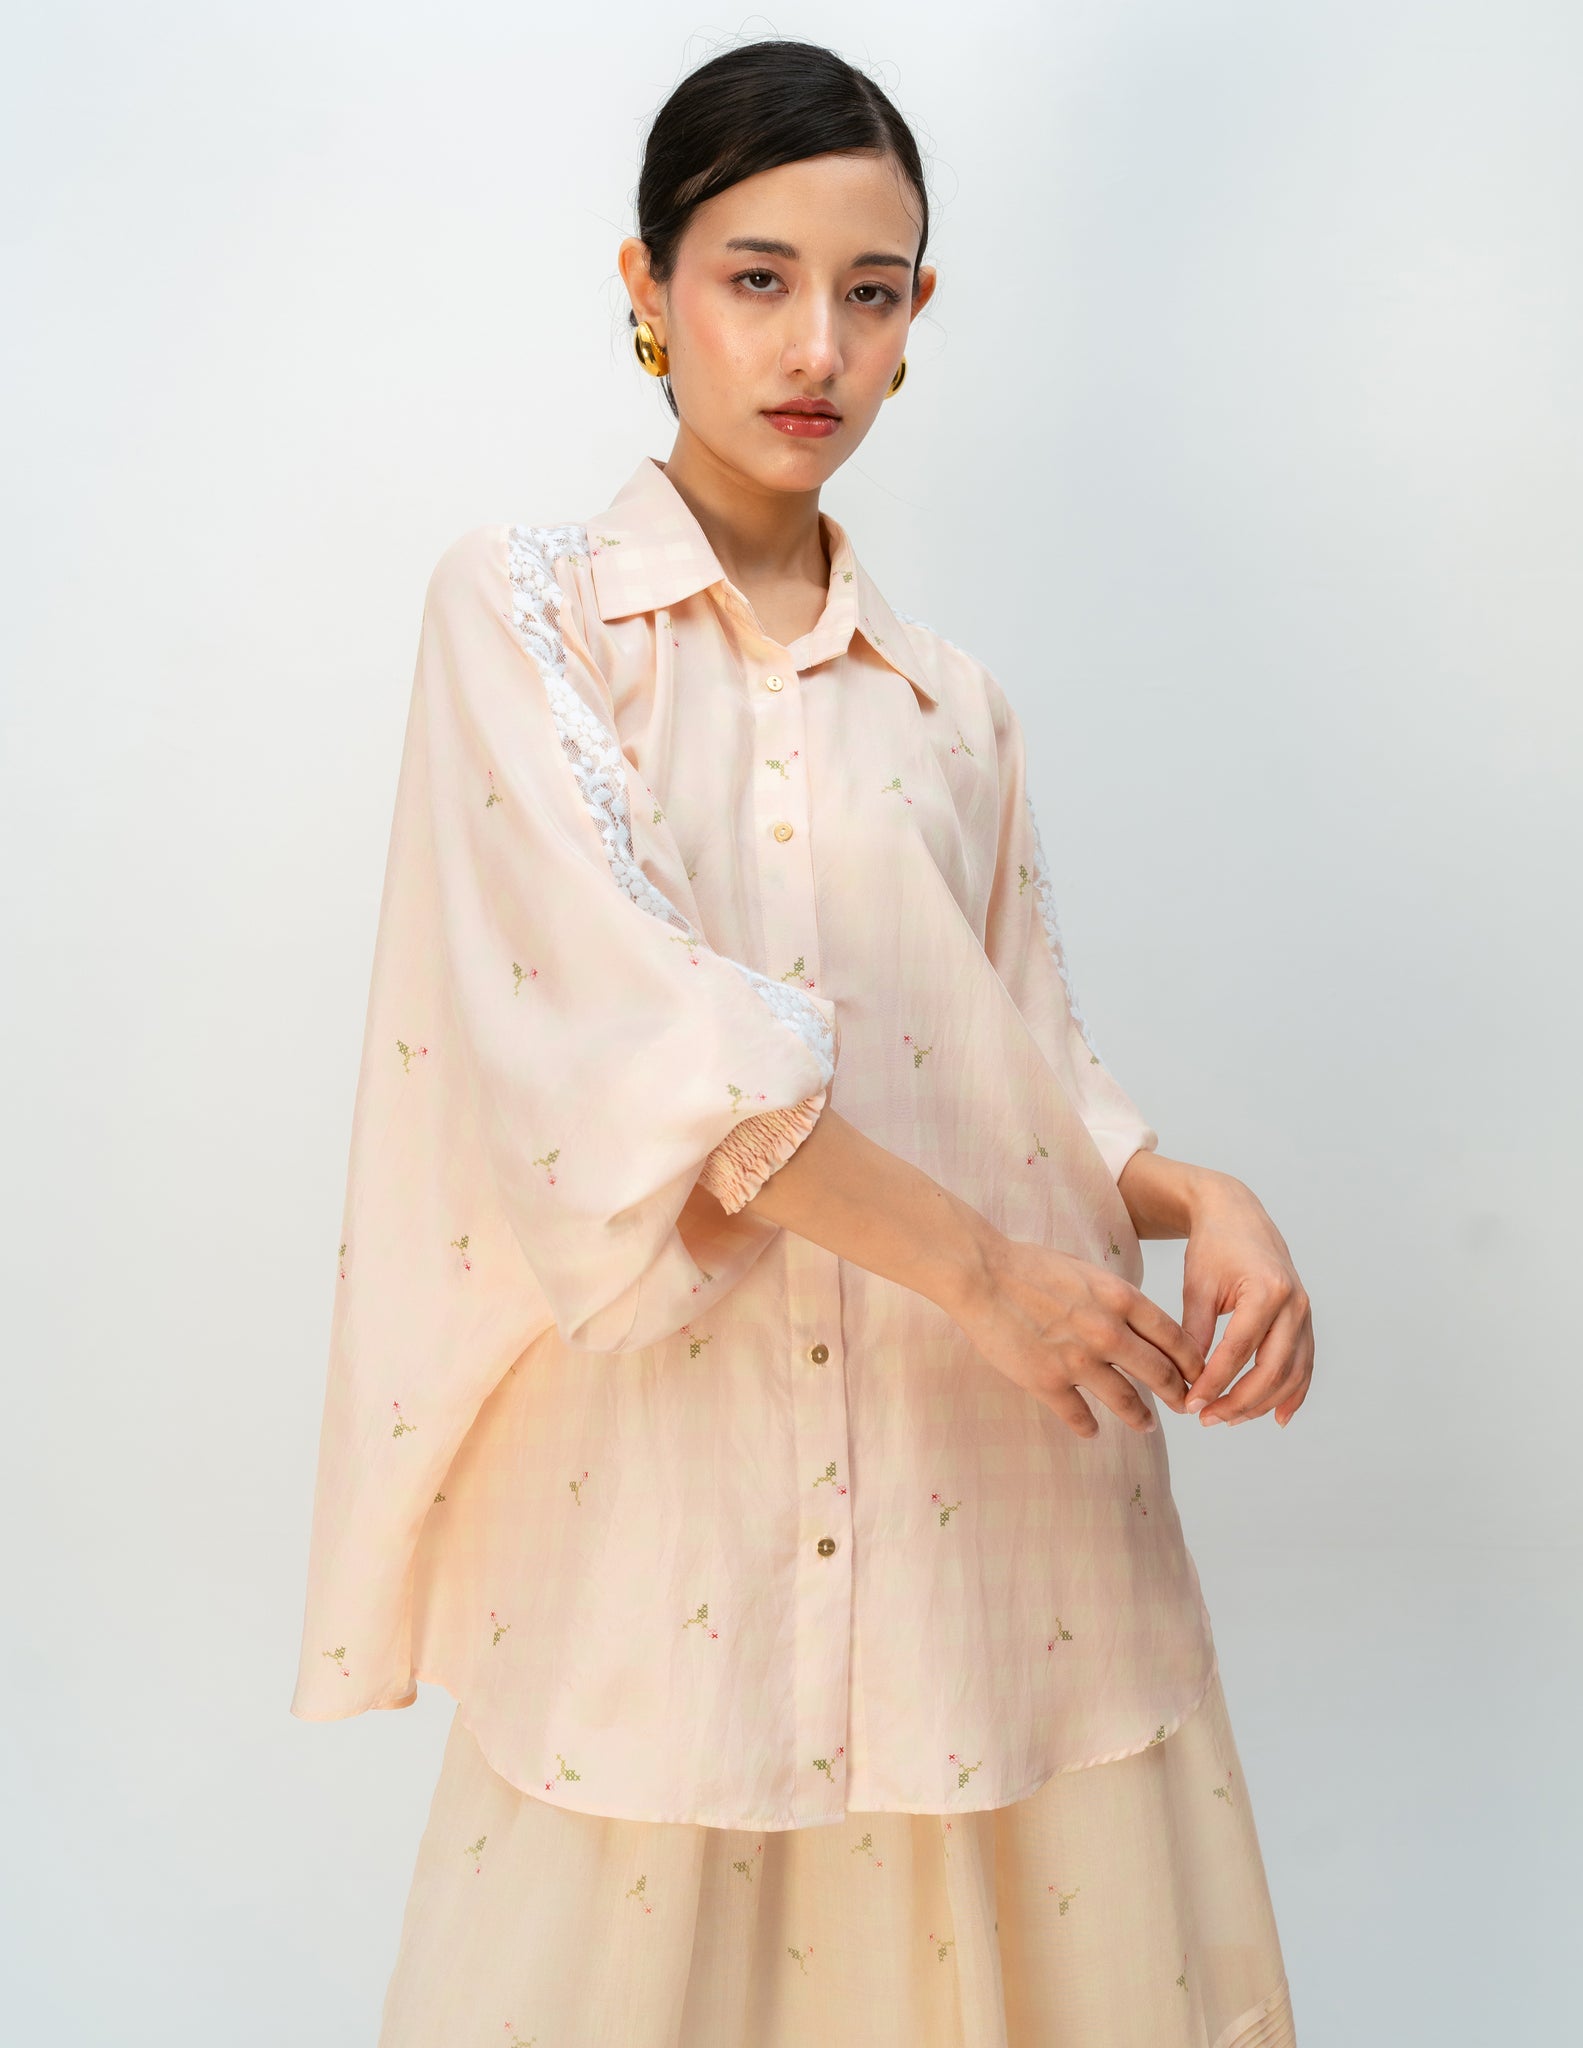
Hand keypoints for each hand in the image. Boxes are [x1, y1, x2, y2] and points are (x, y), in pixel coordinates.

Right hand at [947, 1235, 1204, 1439]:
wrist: (981, 1274)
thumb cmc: (1029, 1265)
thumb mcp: (1087, 1271)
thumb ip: (1115, 1298)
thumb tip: (1136, 1321)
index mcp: (1121, 1298)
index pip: (1174, 1338)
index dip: (1191, 1362)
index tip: (1196, 1374)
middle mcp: (1108, 1332)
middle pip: (1160, 1374)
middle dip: (1177, 1394)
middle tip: (1183, 1404)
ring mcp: (1078, 1360)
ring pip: (1127, 1401)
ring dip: (1141, 1417)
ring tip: (1147, 1425)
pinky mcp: (1048, 1382)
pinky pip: (1079, 1416)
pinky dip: (1089, 1427)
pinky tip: (1092, 1431)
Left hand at [1178, 1177, 1313, 1426]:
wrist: (1238, 1216)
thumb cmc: (1213, 1247)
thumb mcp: (1197, 1287)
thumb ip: (1194, 1333)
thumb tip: (1189, 1381)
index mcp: (1266, 1290)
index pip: (1239, 1350)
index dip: (1215, 1382)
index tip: (1191, 1404)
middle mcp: (1294, 1304)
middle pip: (1272, 1369)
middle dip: (1239, 1401)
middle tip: (1206, 1419)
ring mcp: (1305, 1313)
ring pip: (1292, 1374)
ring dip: (1262, 1403)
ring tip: (1229, 1420)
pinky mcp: (1305, 1321)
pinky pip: (1304, 1365)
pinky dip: (1293, 1393)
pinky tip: (1276, 1416)